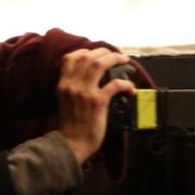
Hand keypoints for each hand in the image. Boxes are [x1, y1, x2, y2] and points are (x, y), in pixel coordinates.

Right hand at [52, 48, 136, 165]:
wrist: (71, 144)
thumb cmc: (69, 125)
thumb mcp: (64, 101)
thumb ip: (71, 87)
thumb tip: (86, 77)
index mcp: (63, 84)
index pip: (71, 58)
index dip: (85, 51)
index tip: (96, 53)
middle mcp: (73, 85)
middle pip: (88, 57)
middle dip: (104, 52)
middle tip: (115, 55)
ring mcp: (85, 93)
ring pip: (100, 64)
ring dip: (115, 59)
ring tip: (125, 61)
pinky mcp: (98, 102)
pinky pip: (115, 85)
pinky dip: (126, 84)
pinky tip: (131, 89)